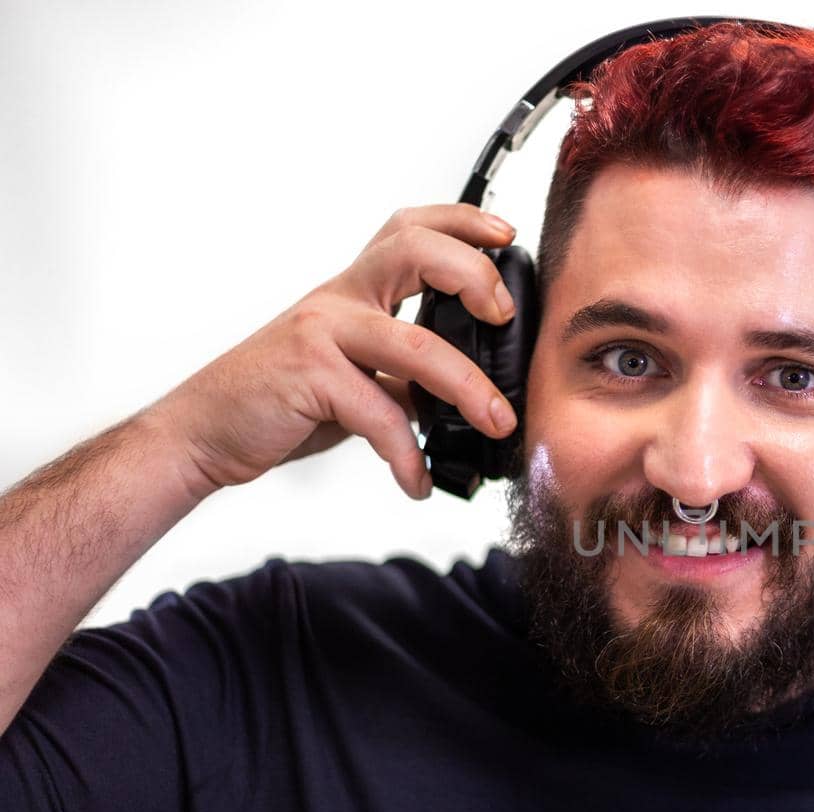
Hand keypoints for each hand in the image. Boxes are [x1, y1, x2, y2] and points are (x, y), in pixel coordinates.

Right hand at [147, 204, 521, 501]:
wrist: (202, 432)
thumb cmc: (278, 402)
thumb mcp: (350, 379)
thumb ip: (401, 376)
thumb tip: (460, 395)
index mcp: (352, 292)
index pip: (409, 230)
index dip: (461, 222)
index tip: (505, 235)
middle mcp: (337, 299)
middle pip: (413, 250)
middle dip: (473, 275)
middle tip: (504, 316)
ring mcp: (321, 333)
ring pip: (414, 343)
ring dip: (468, 387)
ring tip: (496, 422)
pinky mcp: (308, 376)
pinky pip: (380, 414)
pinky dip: (408, 455)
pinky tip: (418, 480)